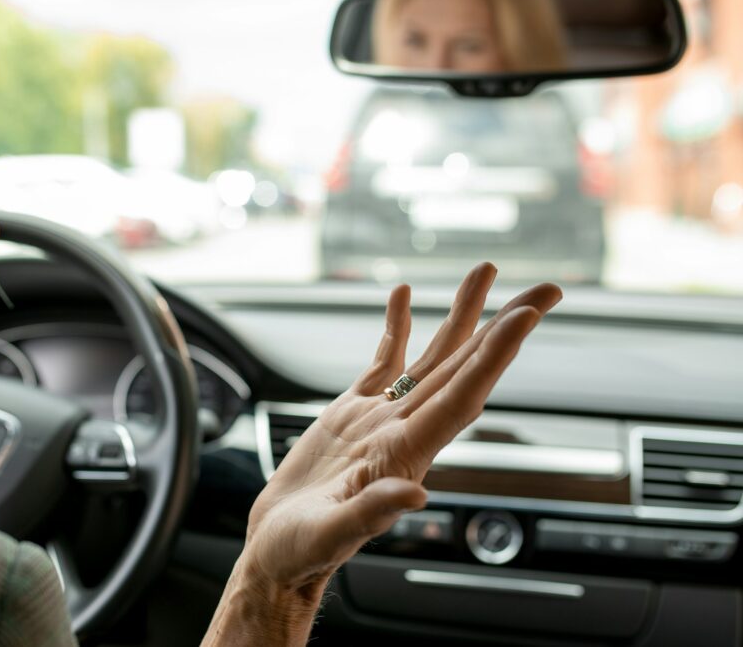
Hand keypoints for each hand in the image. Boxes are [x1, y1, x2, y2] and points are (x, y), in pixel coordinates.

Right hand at [203, 263, 561, 645]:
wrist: (279, 550)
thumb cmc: (302, 552)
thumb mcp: (332, 537)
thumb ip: (371, 511)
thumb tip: (416, 491)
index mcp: (404, 454)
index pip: (461, 395)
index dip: (494, 355)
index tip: (525, 317)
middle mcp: (403, 429)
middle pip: (463, 366)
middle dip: (503, 324)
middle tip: (547, 289)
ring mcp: (381, 418)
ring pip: (431, 356)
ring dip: (461, 316)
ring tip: (483, 274)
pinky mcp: (351, 413)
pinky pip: (383, 360)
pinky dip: (394, 327)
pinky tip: (405, 297)